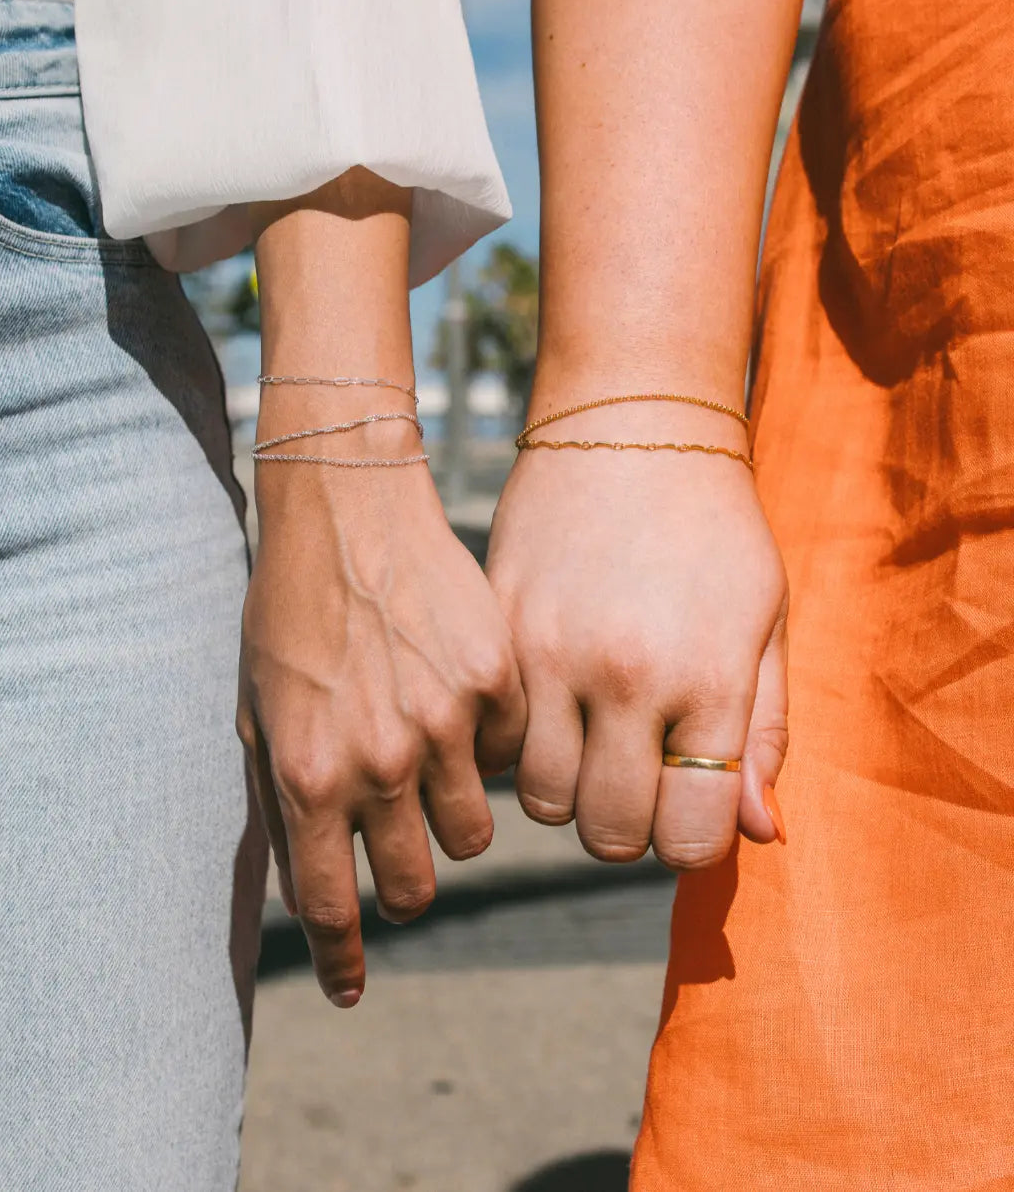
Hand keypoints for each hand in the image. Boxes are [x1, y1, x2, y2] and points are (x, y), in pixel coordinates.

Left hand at [237, 460, 525, 1006]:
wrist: (347, 512)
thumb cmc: (288, 611)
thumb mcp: (258, 711)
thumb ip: (282, 801)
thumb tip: (313, 885)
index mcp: (308, 774)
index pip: (329, 903)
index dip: (342, 958)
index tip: (352, 989)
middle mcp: (379, 760)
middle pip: (417, 886)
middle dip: (407, 882)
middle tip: (404, 851)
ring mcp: (444, 722)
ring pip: (472, 834)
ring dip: (450, 814)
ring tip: (431, 758)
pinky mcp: (494, 681)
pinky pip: (507, 756)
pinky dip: (486, 744)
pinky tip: (457, 693)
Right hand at [486, 437, 786, 868]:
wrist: (631, 424)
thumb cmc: (716, 526)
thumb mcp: (764, 620)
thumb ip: (763, 732)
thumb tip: (758, 833)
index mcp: (704, 678)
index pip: (687, 835)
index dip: (690, 838)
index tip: (687, 808)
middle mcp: (622, 676)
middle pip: (607, 832)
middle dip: (626, 824)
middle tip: (637, 775)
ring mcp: (550, 652)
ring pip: (540, 797)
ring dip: (569, 788)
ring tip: (589, 740)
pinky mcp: (499, 627)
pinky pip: (498, 734)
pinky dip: (522, 741)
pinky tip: (550, 703)